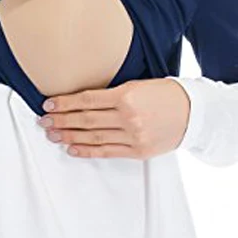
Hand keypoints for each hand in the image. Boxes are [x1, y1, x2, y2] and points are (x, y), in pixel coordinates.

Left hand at [36, 77, 191, 158]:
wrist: (194, 112)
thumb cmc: (165, 94)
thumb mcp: (138, 85)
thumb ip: (113, 94)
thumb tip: (83, 101)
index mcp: (126, 95)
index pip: (87, 99)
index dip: (64, 103)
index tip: (48, 104)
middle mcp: (128, 116)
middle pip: (86, 119)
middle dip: (61, 120)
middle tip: (43, 121)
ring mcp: (133, 135)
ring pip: (93, 137)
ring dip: (69, 136)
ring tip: (52, 135)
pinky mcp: (138, 151)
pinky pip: (106, 152)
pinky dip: (87, 151)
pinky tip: (72, 148)